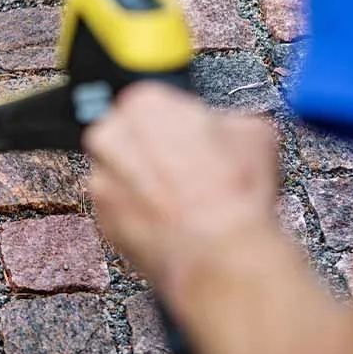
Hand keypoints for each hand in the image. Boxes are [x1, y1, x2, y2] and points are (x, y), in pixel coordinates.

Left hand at [83, 82, 279, 297]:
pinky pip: (117, 206)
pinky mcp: (99, 216)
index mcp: (143, 104)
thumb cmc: (234, 191)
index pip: (151, 102)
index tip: (186, 135)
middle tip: (185, 169)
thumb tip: (221, 127)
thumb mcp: (253, 132)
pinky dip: (136, 212)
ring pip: (120, 171)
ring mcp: (100, 178)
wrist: (219, 252)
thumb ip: (224, 120)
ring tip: (180, 199)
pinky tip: (168, 219)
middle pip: (127, 134)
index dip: (175, 121)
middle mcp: (109, 136)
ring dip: (142, 182)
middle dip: (152, 149)